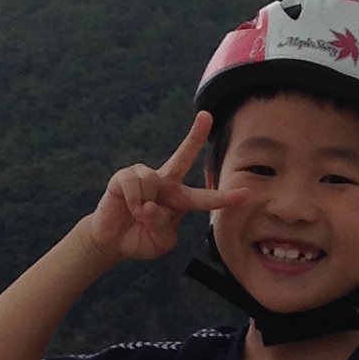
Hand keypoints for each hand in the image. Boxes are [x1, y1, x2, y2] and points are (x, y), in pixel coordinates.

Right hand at [85, 113, 228, 264]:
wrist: (112, 241)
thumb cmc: (140, 240)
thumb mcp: (159, 244)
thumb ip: (162, 227)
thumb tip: (150, 204)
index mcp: (180, 201)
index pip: (205, 199)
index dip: (225, 197)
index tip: (246, 194)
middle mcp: (166, 184)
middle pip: (183, 156)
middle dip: (195, 135)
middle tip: (207, 115)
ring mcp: (146, 177)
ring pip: (152, 181)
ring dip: (143, 205)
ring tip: (137, 215)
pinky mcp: (125, 176)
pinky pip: (133, 183)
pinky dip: (132, 200)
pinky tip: (128, 207)